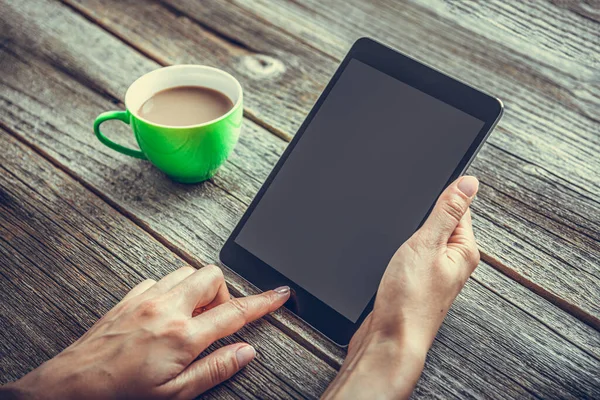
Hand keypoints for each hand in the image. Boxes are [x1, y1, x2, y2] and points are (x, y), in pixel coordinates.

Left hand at [3, 265, 289, 398]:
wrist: (70, 386)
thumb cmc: (121, 394)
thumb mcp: (175, 393)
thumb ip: (216, 369)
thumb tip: (247, 352)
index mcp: (184, 336)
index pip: (236, 312)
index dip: (264, 302)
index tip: (280, 294)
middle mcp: (167, 309)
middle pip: (213, 276)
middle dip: (224, 292)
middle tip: (217, 319)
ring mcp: (147, 298)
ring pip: (187, 271)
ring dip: (198, 289)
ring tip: (193, 316)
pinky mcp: (130, 296)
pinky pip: (161, 279)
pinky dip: (173, 290)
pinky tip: (166, 312)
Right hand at [323, 176, 479, 399]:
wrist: (389, 339)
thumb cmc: (409, 301)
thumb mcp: (427, 244)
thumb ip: (447, 212)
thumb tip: (469, 182)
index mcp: (464, 250)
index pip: (459, 208)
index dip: (440, 195)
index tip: (423, 194)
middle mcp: (452, 262)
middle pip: (439, 223)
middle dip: (420, 216)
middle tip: (406, 226)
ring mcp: (434, 274)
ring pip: (422, 240)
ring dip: (408, 235)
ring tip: (398, 246)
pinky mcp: (416, 283)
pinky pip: (411, 255)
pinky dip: (400, 250)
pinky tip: (392, 258)